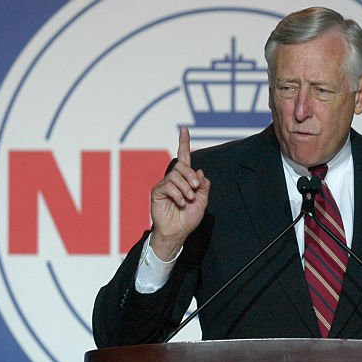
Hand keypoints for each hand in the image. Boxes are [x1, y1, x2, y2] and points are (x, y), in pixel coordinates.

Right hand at [148, 127, 210, 258]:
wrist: (178, 232)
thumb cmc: (189, 218)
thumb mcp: (203, 201)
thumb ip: (203, 186)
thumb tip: (200, 172)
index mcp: (185, 179)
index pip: (184, 157)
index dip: (184, 143)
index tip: (184, 129)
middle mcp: (174, 179)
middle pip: (182, 165)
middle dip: (190, 176)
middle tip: (195, 189)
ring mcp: (165, 185)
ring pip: (175, 175)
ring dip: (185, 188)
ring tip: (188, 199)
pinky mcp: (157, 191)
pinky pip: (168, 185)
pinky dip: (178, 194)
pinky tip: (180, 203)